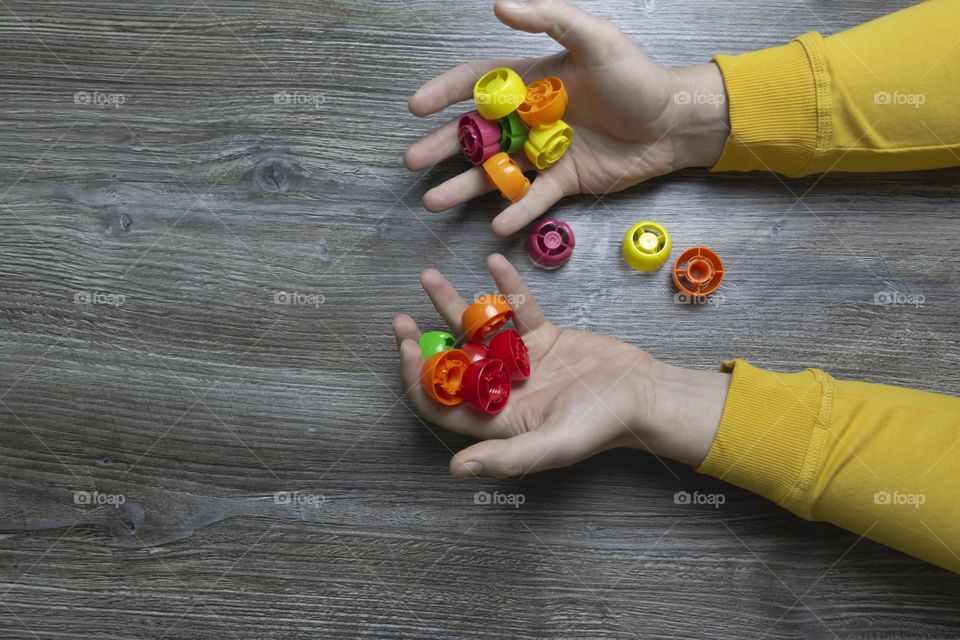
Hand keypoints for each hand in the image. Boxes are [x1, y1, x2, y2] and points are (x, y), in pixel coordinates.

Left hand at [393, 255, 730, 477]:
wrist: (645, 395)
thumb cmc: (602, 425)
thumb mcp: (553, 444)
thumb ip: (506, 456)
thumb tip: (456, 469)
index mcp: (496, 419)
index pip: (442, 402)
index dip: (419, 379)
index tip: (407, 348)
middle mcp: (502, 390)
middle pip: (452, 363)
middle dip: (425, 340)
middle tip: (402, 318)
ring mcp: (522, 362)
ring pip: (477, 331)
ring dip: (453, 305)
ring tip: (430, 276)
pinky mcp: (544, 338)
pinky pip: (518, 309)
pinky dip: (505, 286)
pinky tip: (492, 262)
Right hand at [404, 0, 729, 235]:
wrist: (673, 121)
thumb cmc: (637, 77)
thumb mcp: (595, 39)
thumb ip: (550, 19)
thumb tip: (500, 4)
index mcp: (532, 81)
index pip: (478, 84)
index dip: (445, 93)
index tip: (415, 106)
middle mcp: (530, 118)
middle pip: (476, 133)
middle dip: (442, 146)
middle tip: (412, 160)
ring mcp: (545, 152)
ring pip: (496, 172)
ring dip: (464, 186)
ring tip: (434, 201)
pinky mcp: (565, 181)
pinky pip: (534, 198)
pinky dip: (516, 211)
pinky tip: (495, 225)